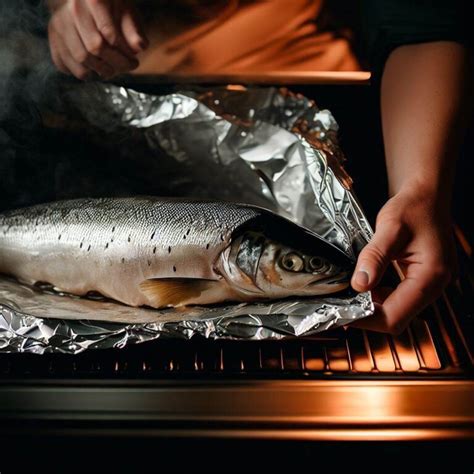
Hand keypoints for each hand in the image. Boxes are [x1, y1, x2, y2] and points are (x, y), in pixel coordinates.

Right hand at [47, 0, 148, 79]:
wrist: (83, 3)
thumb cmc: (109, 10)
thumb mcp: (126, 13)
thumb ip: (134, 31)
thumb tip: (139, 48)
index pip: (109, 33)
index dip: (124, 53)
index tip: (134, 61)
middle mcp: (72, 10)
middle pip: (95, 47)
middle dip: (116, 64)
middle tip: (127, 68)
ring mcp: (60, 25)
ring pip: (81, 59)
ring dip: (101, 71)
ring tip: (113, 70)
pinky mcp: (53, 39)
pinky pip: (68, 65)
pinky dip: (85, 73)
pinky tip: (96, 69)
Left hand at [351, 183, 456, 333]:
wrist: (426, 195)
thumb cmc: (413, 206)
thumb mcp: (390, 228)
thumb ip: (374, 256)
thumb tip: (359, 284)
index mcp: (431, 276)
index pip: (397, 316)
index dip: (368, 319)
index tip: (344, 315)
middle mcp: (435, 285)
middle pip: (398, 317)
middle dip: (368, 315)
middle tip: (342, 307)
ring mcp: (429, 284)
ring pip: (397, 309)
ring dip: (373, 306)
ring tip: (349, 297)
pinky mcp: (421, 279)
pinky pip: (398, 297)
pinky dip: (379, 296)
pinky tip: (364, 286)